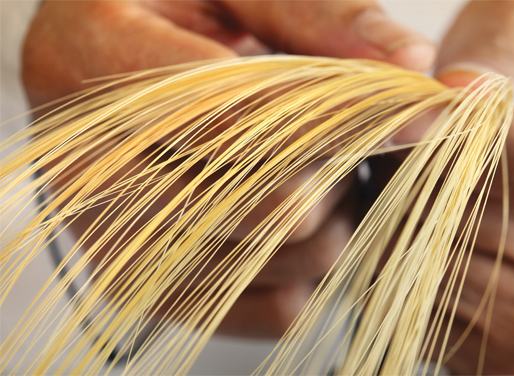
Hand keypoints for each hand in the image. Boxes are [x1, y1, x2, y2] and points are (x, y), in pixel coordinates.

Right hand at [21, 0, 435, 336]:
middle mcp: (84, 161)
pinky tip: (300, 219)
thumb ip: (320, 18)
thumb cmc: (180, 22)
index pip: (220, 105)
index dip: (330, 115)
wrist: (117, 75)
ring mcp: (112, 239)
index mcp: (85, 55)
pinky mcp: (154, 290)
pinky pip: (274, 307)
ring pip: (275, 256)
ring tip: (316, 170)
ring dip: (329, 216)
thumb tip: (411, 62)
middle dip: (330, 165)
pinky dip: (310, 267)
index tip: (413, 112)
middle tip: (345, 135)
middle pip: (254, 196)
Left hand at [392, 1, 513, 372]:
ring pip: (428, 267)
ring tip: (437, 185)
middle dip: (412, 178)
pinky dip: (408, 267)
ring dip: (403, 222)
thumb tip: (453, 101)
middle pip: (463, 221)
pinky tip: (439, 230)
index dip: (457, 143)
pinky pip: (423, 307)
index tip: (414, 116)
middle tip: (424, 145)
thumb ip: (498, 52)